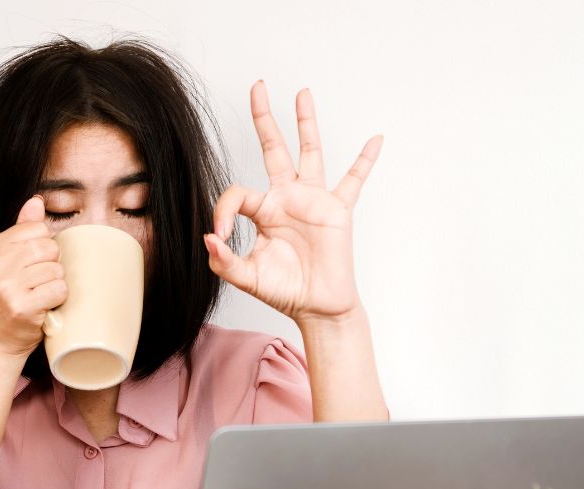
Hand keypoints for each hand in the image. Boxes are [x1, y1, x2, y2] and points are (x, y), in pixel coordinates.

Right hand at [0, 196, 66, 357]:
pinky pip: (59, 289)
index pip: (38, 228)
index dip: (44, 248)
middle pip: (50, 247)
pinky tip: (44, 307)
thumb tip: (36, 201)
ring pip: (57, 269)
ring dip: (54, 285)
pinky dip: (58, 300)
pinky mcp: (21, 306)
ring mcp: (7, 285)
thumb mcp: (7, 262)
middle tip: (36, 284)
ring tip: (38, 296)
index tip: (31, 266)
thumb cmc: (6, 301)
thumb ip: (22, 230)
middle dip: (51, 266)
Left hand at [203, 81, 382, 323]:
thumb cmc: (284, 291)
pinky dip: (365, 161)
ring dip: (306, 123)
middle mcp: (287, 198)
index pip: (236, 193)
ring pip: (309, 153)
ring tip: (302, 93)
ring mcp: (313, 201)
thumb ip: (223, 261)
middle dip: (264, 118)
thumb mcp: (245, 277)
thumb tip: (208, 238)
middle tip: (258, 87)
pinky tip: (375, 139)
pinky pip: (354, 180)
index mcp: (262, 211)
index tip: (219, 237)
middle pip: (273, 149)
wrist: (316, 307)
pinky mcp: (338, 210)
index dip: (222, 211)